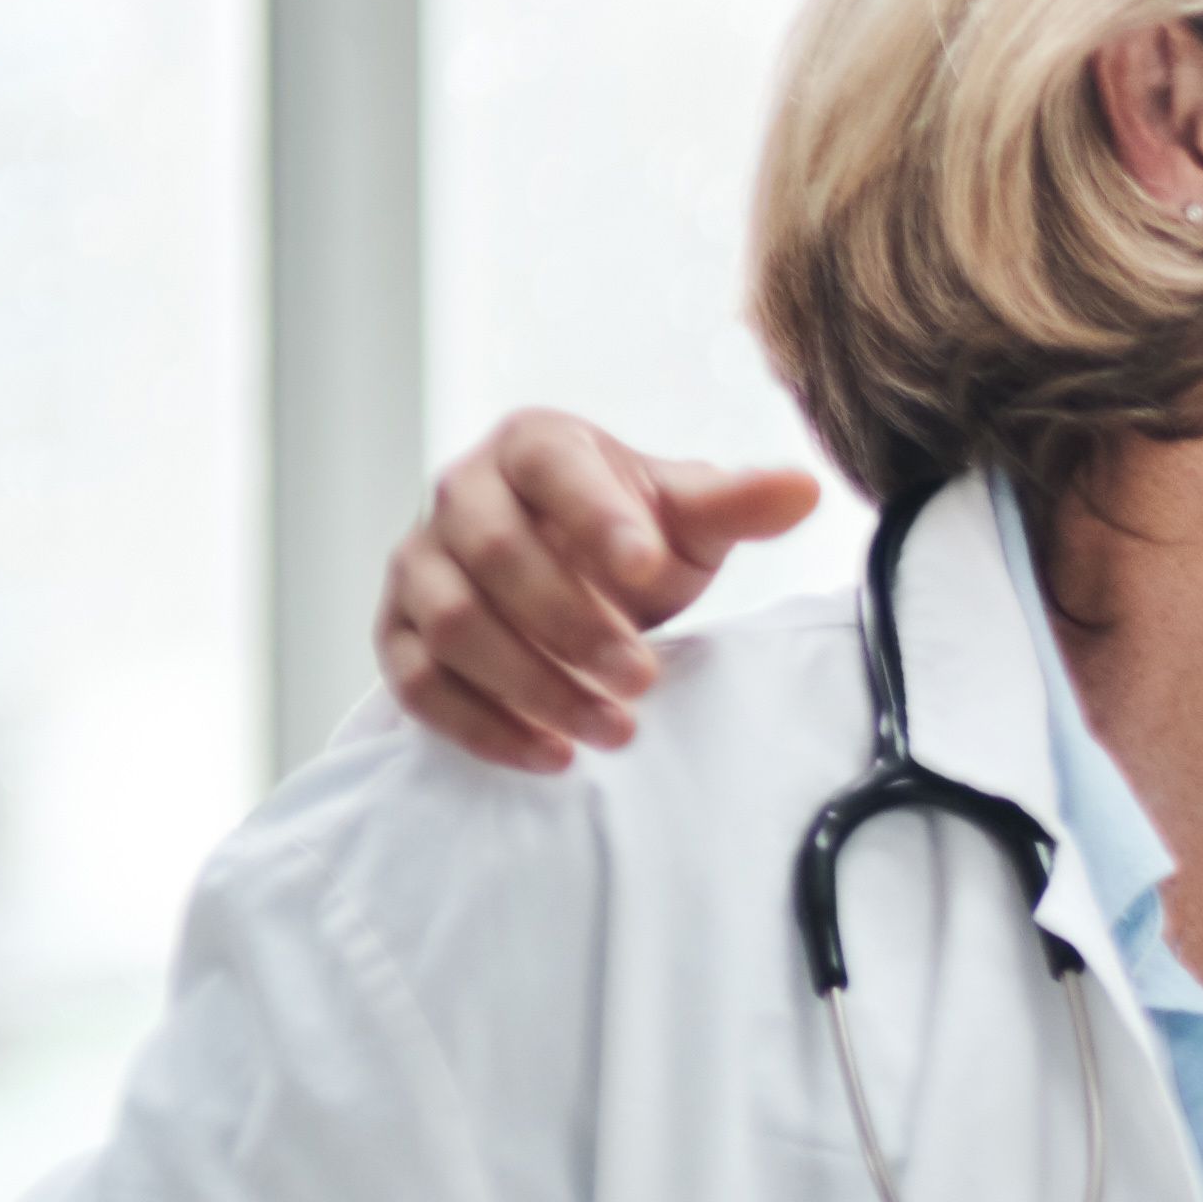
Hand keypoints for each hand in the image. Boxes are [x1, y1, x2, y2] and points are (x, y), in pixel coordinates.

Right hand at [379, 412, 817, 770]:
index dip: (596, 516)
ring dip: (532, 684)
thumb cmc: (632, 535)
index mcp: (533, 446)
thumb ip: (737, 504)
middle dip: (571, 623)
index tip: (650, 567)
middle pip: (495, 555)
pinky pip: (415, 681)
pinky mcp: (398, 629)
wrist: (574, 571)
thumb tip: (804, 490)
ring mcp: (418, 563)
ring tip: (614, 729)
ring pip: (452, 624)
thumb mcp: (690, 517)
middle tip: (644, 678)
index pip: (554, 470)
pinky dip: (479, 725)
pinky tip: (552, 755)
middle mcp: (459, 494)